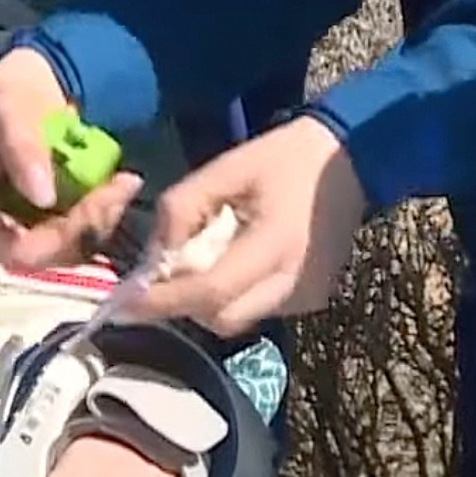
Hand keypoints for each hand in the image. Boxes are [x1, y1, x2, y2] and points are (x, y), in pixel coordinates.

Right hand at [0, 48, 143, 318]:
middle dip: (66, 231)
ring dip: (93, 222)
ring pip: (56, 249)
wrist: (48, 82)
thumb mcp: (8, 102)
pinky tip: (122, 185)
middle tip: (109, 193)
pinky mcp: (53, 222)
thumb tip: (39, 196)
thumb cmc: (13, 91)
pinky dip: (103, 215)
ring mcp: (21, 223)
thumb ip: (20, 143)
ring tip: (123, 183)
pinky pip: (79, 236)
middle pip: (18, 252)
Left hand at [133, 115, 368, 335]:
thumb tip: (153, 257)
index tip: (122, 304)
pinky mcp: (312, 299)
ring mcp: (308, 297)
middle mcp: (295, 283)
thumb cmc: (284, 157)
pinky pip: (258, 308)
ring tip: (205, 255)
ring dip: (208, 298)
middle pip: (220, 318)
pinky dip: (234, 293)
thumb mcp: (226, 167)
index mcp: (276, 244)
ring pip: (237, 318)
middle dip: (184, 303)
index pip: (211, 291)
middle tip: (163, 274)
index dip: (163, 301)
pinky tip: (235, 258)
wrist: (353, 160)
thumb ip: (182, 209)